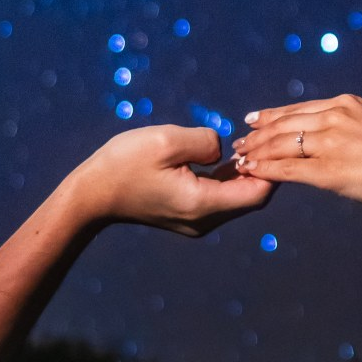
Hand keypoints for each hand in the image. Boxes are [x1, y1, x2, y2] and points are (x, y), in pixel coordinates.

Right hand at [69, 125, 273, 235]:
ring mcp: (197, 222)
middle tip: (256, 138)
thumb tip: (225, 149)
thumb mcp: (166, 139)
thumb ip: (205, 140)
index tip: (265, 141)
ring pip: (238, 199)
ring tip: (242, 145)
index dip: (269, 165)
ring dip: (244, 174)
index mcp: (203, 204)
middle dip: (259, 168)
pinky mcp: (189, 217)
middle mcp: (205, 220)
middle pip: (252, 197)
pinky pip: (221, 199)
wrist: (91, 194)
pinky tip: (226, 159)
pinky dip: (228, 180)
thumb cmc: (124, 163)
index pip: (259, 192)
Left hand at [233, 94, 361, 213]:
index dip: (272, 115)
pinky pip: (286, 168)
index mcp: (346, 104)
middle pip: (283, 124)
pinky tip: (251, 171)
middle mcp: (334, 117)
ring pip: (280, 144)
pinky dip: (265, 169)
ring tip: (239, 159)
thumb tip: (337, 137)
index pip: (299, 108)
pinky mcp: (327, 170)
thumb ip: (352, 127)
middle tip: (239, 142)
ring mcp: (329, 143)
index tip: (254, 119)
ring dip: (255, 152)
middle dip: (257, 134)